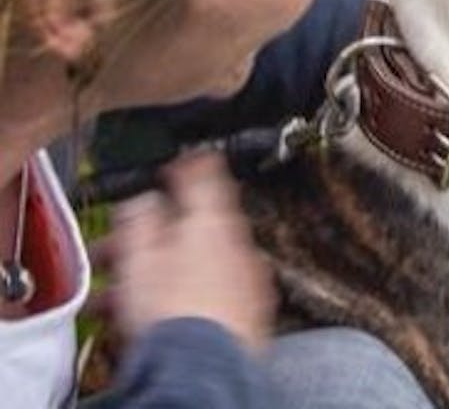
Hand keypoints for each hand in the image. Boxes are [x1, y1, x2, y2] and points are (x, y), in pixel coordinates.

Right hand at [106, 154, 273, 352]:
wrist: (204, 366)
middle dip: (154, 238)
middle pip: (195, 229)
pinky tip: (156, 315)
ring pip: (197, 264)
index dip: (191, 164)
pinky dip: (183, 296)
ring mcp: (248, 278)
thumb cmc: (175, 311)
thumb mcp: (139, 254)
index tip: (184, 160)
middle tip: (120, 250)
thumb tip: (145, 199)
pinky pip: (211, 293)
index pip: (208, 175)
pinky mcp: (250, 311)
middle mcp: (240, 243)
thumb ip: (141, 217)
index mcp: (214, 220)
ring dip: (160, 272)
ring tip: (121, 295)